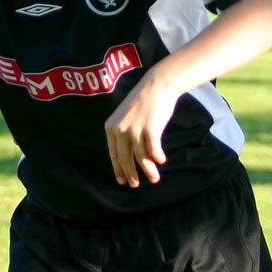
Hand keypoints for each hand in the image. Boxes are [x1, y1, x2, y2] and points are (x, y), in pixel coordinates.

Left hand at [103, 74, 178, 188]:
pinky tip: (161, 160)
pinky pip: (153, 151)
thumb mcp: (125, 116)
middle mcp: (120, 129)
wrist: (157, 86)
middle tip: (135, 185)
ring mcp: (135, 130)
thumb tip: (128, 156)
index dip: (118, 169)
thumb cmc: (143, 101)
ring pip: (141, 157)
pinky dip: (157, 158)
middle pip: (125, 158)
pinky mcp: (150, 130)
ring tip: (154, 179)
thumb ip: (123, 133)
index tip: (122, 181)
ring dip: (149, 170)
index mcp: (111, 126)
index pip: (113, 154)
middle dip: (130, 174)